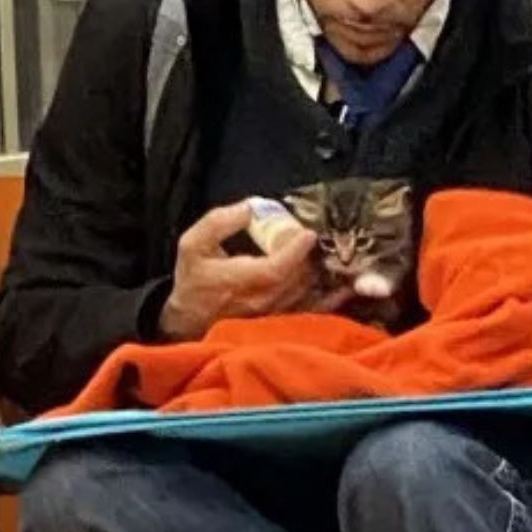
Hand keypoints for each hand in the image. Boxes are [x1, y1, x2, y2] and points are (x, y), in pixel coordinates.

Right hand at [158, 202, 349, 339]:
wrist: (186, 322)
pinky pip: (313, 311)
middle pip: (303, 275)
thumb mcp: (193, 244)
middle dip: (310, 254)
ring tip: (322, 254)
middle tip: (311, 239)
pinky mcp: (281, 324)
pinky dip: (331, 299)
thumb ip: (220, 222)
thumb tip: (251, 208)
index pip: (283, 264)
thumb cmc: (193, 282)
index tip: (307, 233)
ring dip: (319, 271)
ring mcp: (276, 315)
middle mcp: (266, 300)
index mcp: (246, 280)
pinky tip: (345, 286)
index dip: (299, 247)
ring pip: (310, 290)